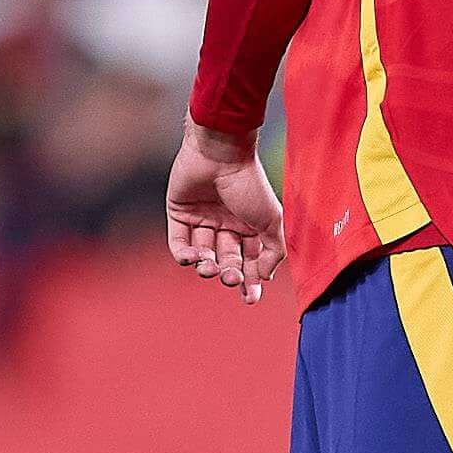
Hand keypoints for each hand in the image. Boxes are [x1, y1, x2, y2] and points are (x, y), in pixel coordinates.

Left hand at [165, 119, 284, 301]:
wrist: (221, 153)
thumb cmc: (249, 184)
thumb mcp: (272, 220)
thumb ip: (274, 251)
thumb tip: (264, 277)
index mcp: (249, 225)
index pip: (250, 261)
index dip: (250, 281)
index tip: (250, 299)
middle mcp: (226, 223)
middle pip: (226, 260)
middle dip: (229, 274)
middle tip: (231, 278)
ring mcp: (202, 218)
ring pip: (203, 255)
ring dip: (206, 267)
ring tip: (210, 266)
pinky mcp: (179, 213)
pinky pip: (179, 243)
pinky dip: (184, 256)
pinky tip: (193, 258)